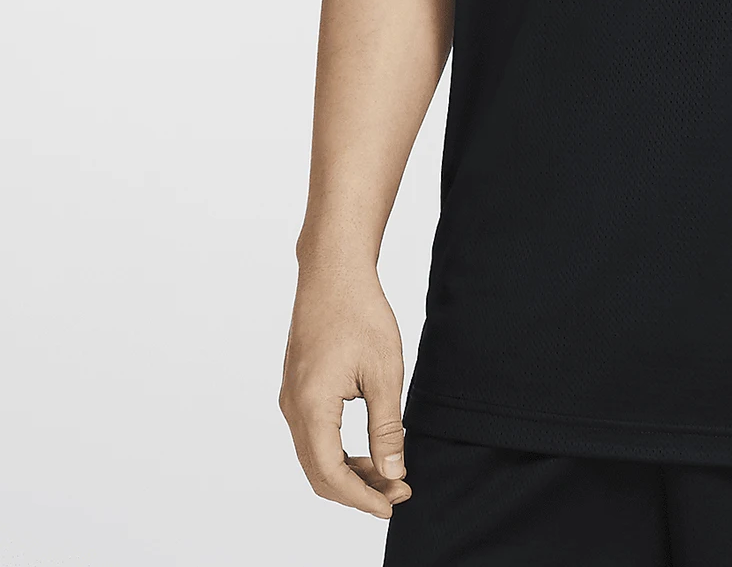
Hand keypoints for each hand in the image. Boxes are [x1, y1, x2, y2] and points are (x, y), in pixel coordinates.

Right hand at [279, 269, 412, 518]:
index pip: (331, 474)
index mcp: (311, 407)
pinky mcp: (297, 388)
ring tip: (388, 473)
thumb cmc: (361, 313)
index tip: (393, 503)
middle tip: (397, 491)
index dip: (362, 496)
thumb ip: (387, 427)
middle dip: (358, 489)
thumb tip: (392, 472)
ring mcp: (290, 398)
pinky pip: (312, 435)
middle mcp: (292, 407)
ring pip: (314, 455)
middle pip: (318, 471)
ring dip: (348, 471)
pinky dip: (338, 450)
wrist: (333, 272)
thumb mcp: (384, 372)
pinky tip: (368, 448)